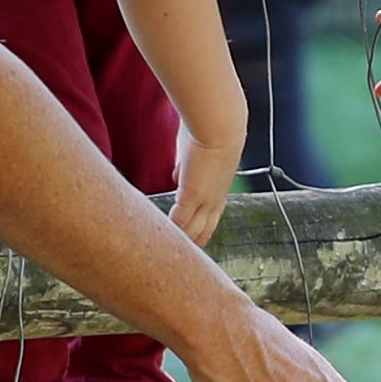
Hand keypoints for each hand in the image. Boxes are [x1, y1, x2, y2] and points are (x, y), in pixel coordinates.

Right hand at [169, 113, 241, 248]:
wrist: (222, 125)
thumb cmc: (212, 127)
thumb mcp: (198, 151)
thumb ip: (186, 165)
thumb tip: (176, 174)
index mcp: (220, 188)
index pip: (211, 217)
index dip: (201, 229)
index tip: (193, 238)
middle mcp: (215, 198)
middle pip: (204, 230)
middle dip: (193, 243)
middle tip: (182, 257)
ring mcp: (204, 199)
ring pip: (192, 231)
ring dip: (180, 241)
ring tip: (166, 254)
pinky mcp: (191, 195)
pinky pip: (178, 221)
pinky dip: (170, 231)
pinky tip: (158, 239)